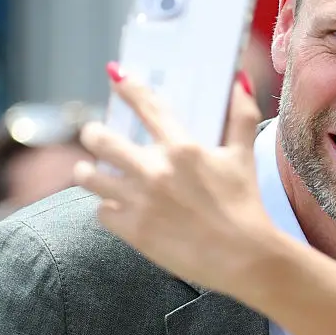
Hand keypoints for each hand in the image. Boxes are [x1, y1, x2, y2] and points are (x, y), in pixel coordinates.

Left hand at [74, 64, 277, 294]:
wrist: (245, 258)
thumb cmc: (246, 205)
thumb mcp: (244, 156)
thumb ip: (241, 115)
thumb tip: (239, 80)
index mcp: (183, 148)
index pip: (147, 107)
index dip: (128, 87)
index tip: (115, 76)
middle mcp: (155, 170)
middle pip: (101, 139)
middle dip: (93, 133)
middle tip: (97, 136)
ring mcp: (140, 201)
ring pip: (89, 176)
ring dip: (89, 171)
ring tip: (94, 172)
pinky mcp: (133, 230)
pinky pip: (100, 211)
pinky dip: (107, 208)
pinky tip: (117, 207)